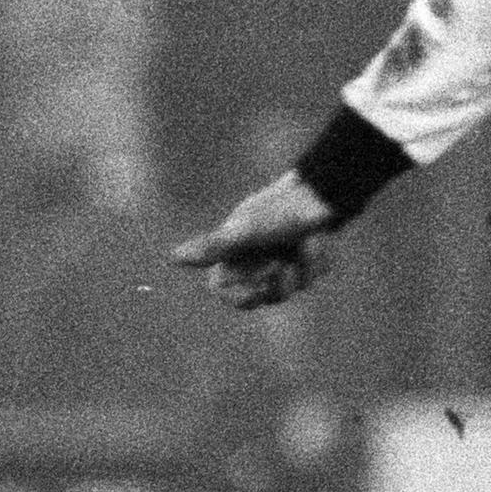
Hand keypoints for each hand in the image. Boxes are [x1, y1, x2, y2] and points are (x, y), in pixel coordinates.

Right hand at [172, 173, 341, 310]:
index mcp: (234, 251)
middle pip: (263, 296)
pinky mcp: (304, 258)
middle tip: (283, 261)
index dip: (239, 298)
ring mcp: (281, 259)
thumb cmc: (276, 212)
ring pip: (291, 288)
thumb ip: (212, 247)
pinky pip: (311, 275)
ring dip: (302, 268)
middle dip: (279, 283)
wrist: (317, 192)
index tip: (257, 291)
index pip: (223, 290)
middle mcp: (254, 257)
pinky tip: (316, 240)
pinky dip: (316, 259)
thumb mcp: (244, 232)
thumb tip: (173, 257)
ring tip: (306, 243)